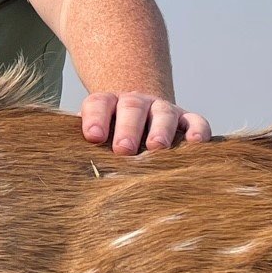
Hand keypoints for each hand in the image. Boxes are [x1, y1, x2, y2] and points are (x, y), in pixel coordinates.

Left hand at [79, 91, 211, 154]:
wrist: (138, 115)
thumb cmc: (111, 135)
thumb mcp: (96, 135)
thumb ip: (86, 147)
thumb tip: (73, 169)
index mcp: (108, 104)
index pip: (98, 104)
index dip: (95, 119)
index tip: (94, 137)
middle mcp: (136, 103)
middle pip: (131, 109)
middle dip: (127, 129)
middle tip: (123, 149)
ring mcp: (163, 109)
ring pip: (163, 114)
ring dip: (160, 131)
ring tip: (156, 147)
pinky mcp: (187, 119)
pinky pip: (196, 121)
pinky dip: (197, 130)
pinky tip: (195, 143)